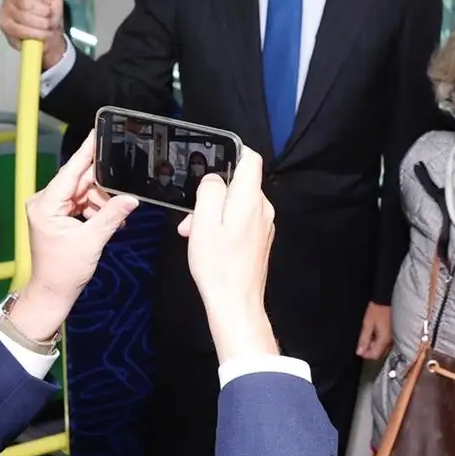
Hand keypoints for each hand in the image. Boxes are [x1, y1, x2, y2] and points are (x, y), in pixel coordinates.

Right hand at [0, 0, 66, 69]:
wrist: (48, 33)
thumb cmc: (49, 12)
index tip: (49, 3)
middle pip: (24, 2)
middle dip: (43, 12)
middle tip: (51, 17)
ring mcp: (5, 12)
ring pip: (23, 17)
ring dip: (41, 23)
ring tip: (50, 27)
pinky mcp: (5, 27)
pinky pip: (19, 30)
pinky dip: (35, 33)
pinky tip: (44, 35)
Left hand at [13, 133, 137, 340]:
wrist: (52, 292)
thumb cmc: (64, 270)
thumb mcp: (92, 241)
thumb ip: (111, 215)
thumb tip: (130, 198)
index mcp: (46, 204)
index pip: (70, 171)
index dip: (86, 152)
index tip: (96, 134)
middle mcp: (43, 201)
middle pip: (78, 181)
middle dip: (100, 189)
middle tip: (120, 198)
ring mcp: (49, 208)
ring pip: (81, 192)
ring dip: (99, 202)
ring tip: (113, 219)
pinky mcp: (56, 215)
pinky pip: (78, 202)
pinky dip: (93, 209)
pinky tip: (105, 220)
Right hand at [177, 147, 275, 364]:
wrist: (235, 303)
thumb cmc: (218, 266)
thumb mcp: (204, 222)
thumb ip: (209, 191)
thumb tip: (213, 178)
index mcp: (250, 200)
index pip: (251, 159)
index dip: (232, 152)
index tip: (212, 159)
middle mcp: (262, 209)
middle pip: (239, 184)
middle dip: (212, 194)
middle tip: (191, 214)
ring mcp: (263, 226)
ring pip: (236, 205)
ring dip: (213, 213)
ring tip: (193, 233)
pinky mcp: (258, 240)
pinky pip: (239, 221)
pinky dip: (221, 226)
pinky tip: (206, 243)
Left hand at [357, 303, 392, 359]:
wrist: (385, 300)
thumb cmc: (376, 310)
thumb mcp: (367, 324)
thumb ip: (364, 339)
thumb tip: (359, 352)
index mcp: (384, 340)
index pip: (375, 355)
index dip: (365, 354)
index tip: (359, 347)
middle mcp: (390, 341)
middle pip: (379, 353)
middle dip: (369, 349)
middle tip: (363, 339)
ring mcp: (391, 337)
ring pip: (381, 348)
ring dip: (373, 344)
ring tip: (368, 333)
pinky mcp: (391, 333)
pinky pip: (384, 342)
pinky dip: (377, 340)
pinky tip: (373, 331)